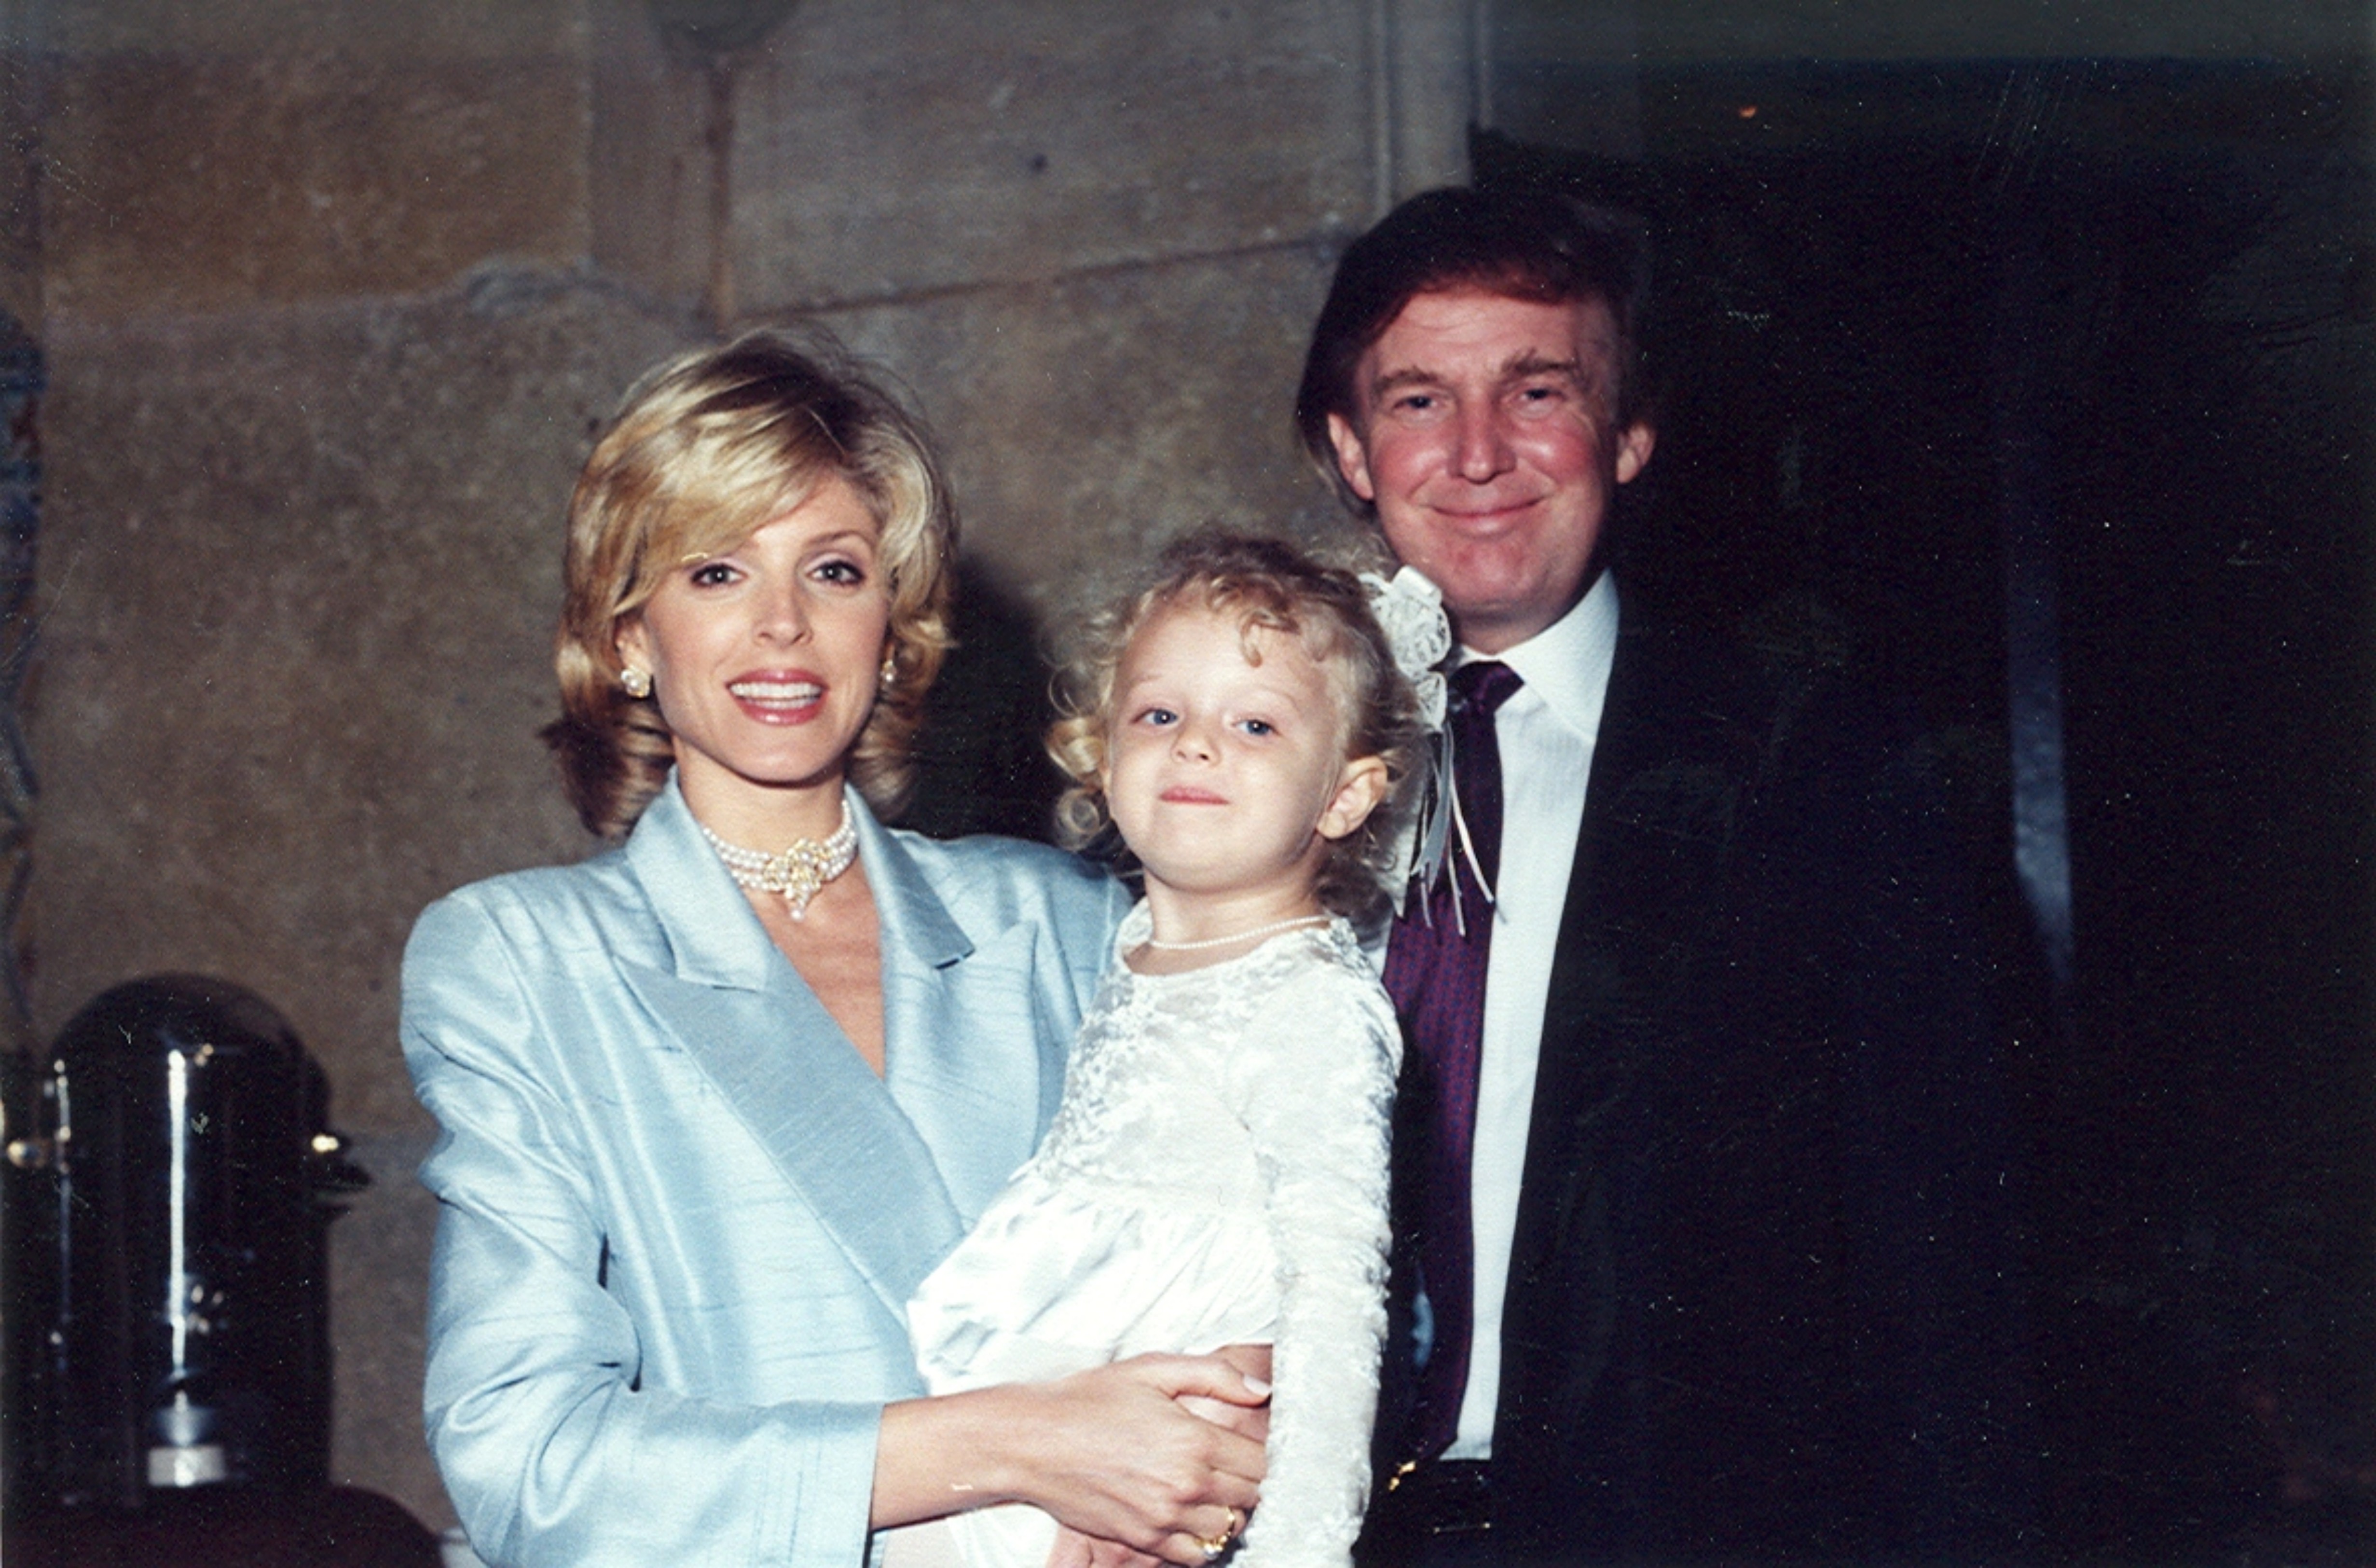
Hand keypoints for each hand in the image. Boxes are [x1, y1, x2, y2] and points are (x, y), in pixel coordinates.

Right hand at [1002, 1353, 1264, 1562]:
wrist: (1033, 1440)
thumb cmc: (1089, 1399)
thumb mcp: (1152, 1369)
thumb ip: (1214, 1376)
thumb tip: (1261, 1392)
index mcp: (1194, 1440)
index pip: (1261, 1462)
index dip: (1262, 1452)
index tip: (1249, 1443)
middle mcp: (1185, 1485)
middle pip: (1251, 1496)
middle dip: (1249, 1480)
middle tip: (1232, 1463)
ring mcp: (1164, 1518)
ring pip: (1228, 1528)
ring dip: (1229, 1510)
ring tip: (1212, 1489)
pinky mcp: (1142, 1539)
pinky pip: (1196, 1555)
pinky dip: (1202, 1539)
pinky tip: (1189, 1516)